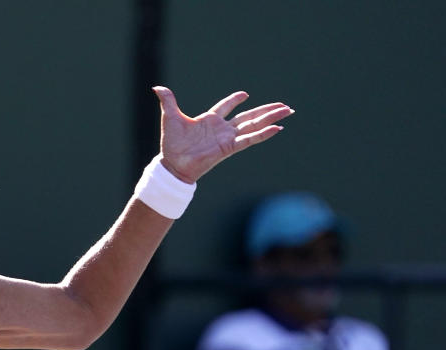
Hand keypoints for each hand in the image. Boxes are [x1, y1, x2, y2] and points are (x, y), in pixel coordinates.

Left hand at [154, 87, 293, 182]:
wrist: (172, 164)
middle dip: (266, 109)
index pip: (225, 106)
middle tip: (284, 104)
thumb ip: (168, 101)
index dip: (234, 100)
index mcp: (209, 120)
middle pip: (249, 116)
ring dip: (271, 117)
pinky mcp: (229, 148)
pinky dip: (263, 134)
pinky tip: (277, 128)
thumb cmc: (171, 144)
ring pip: (254, 125)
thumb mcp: (170, 117)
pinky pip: (249, 139)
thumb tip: (157, 87)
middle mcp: (222, 129)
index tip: (245, 94)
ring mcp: (227, 138)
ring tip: (288, 111)